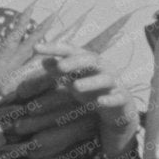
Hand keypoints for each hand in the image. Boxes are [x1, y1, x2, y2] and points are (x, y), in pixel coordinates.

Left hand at [32, 40, 139, 158]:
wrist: (118, 111)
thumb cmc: (92, 92)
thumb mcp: (73, 81)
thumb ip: (60, 72)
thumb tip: (43, 61)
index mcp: (88, 62)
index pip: (70, 50)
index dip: (54, 48)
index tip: (36, 48)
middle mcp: (103, 69)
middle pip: (90, 60)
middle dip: (75, 62)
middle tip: (60, 67)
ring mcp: (114, 84)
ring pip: (105, 79)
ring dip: (91, 82)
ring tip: (75, 87)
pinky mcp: (122, 99)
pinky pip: (117, 98)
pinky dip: (109, 99)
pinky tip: (99, 102)